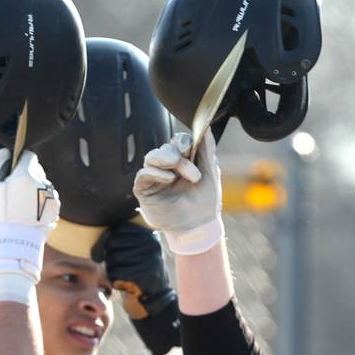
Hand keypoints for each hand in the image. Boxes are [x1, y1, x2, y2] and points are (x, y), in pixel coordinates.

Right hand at [0, 148, 58, 300]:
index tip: (12, 172)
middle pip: (37, 170)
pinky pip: (48, 199)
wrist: (13, 244)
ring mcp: (51, 198)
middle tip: (14, 192)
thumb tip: (5, 152)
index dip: (18, 162)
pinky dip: (40, 203)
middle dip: (27, 176)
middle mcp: (43, 184)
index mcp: (26, 176)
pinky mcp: (55, 210)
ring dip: (35, 190)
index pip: (28, 156)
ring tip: (22, 206)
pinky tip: (30, 213)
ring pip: (43, 185)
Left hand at [91, 221, 174, 320]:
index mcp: (149, 235)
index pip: (119, 228)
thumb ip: (119, 240)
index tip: (113, 252)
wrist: (154, 300)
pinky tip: (124, 284)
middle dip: (110, 256)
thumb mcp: (136, 251)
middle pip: (113, 243)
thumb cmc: (138, 273)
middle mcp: (151, 245)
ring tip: (123, 276)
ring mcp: (148, 260)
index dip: (109, 240)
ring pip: (112, 258)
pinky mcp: (142, 275)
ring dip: (111, 269)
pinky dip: (114, 280)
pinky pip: (115, 273)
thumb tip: (97, 247)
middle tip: (120, 267)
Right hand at [133, 132, 223, 254]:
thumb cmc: (205, 202)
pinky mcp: (144, 190)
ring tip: (176, 172)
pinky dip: (156, 173)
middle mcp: (168, 167)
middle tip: (193, 174)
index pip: (178, 141)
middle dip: (179, 156)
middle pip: (166, 148)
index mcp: (184, 160)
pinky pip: (144, 174)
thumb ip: (207, 151)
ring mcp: (155, 178)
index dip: (183, 141)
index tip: (191, 148)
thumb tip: (207, 127)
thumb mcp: (211, 174)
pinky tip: (168, 179)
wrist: (197, 227)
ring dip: (165, 159)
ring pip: (151, 157)